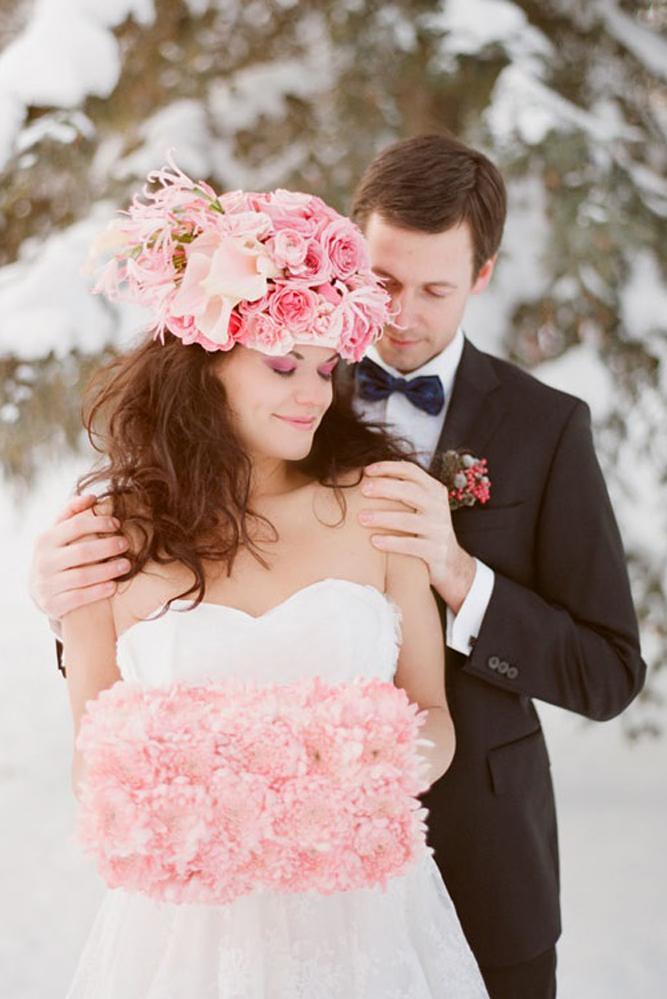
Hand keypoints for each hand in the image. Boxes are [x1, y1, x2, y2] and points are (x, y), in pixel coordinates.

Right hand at [29, 494, 129, 619]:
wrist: (38, 591)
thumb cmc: (56, 555)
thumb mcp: (57, 534)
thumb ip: (71, 513)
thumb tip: (91, 496)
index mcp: (45, 539)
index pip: (75, 525)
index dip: (99, 522)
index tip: (117, 524)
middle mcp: (43, 561)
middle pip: (82, 551)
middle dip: (108, 546)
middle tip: (126, 544)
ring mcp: (46, 584)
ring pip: (82, 576)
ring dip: (108, 570)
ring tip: (126, 565)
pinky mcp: (52, 604)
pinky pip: (79, 597)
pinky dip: (98, 591)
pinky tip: (113, 586)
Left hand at [358, 460, 475, 612]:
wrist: (451, 562)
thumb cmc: (426, 528)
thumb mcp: (422, 505)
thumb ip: (404, 491)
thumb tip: (366, 475)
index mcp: (434, 490)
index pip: (412, 472)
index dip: (389, 467)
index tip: (366, 470)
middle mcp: (439, 507)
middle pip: (410, 491)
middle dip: (384, 487)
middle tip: (362, 489)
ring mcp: (439, 530)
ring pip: (408, 521)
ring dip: (382, 517)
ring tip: (361, 517)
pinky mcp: (436, 552)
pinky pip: (411, 545)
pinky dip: (391, 542)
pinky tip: (374, 541)